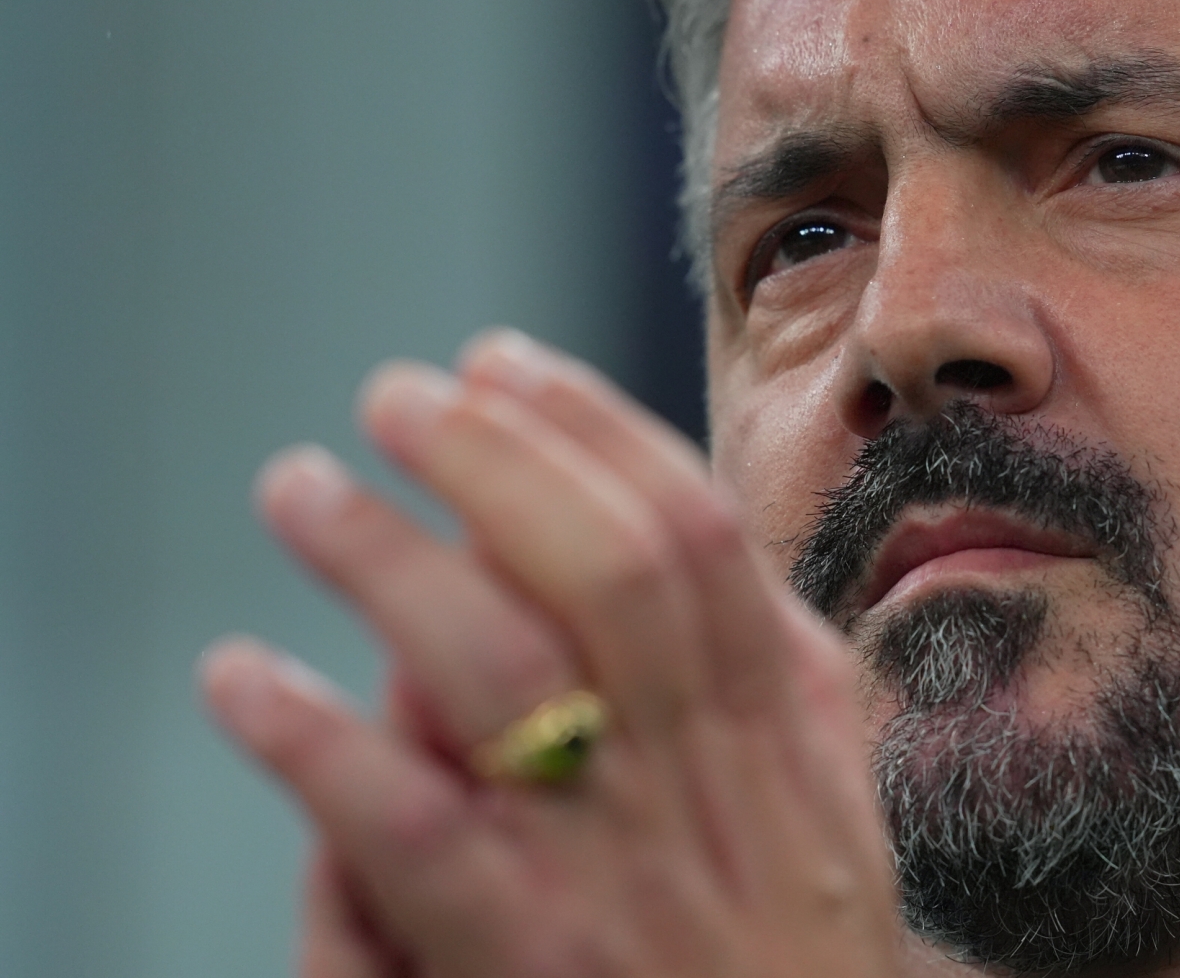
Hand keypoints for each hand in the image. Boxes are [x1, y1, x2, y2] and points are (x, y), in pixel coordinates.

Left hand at [201, 330, 899, 976]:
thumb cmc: (798, 965)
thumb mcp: (835, 809)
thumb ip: (774, 676)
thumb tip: (672, 541)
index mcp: (790, 731)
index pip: (697, 532)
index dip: (592, 427)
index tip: (503, 361)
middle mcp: (714, 779)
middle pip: (608, 565)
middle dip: (495, 456)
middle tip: (395, 396)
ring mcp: (621, 869)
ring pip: (499, 664)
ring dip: (387, 555)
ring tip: (303, 486)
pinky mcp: (528, 961)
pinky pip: (409, 826)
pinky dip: (314, 738)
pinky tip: (244, 679)